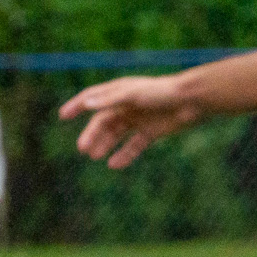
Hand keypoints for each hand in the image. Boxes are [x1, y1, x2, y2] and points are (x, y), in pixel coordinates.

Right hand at [58, 74, 202, 168]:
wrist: (194, 100)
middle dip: (91, 134)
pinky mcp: (151, 131)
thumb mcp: (134, 94)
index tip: (63, 115)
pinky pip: (133, 145)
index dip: (77, 105)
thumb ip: (111, 99)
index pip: (93, 98)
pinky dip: (124, 155)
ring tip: (94, 156)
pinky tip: (114, 165)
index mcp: (120, 92)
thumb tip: (87, 104)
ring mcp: (139, 119)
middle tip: (82, 149)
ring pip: (116, 135)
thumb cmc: (163, 92)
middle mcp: (127, 105)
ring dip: (104, 144)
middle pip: (103, 121)